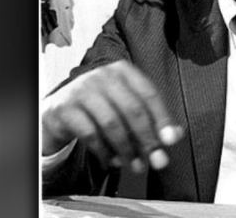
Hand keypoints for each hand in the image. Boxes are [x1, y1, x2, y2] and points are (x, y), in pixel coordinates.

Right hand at [41, 60, 182, 171]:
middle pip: (132, 109)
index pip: (148, 93)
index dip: (162, 118)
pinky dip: (105, 152)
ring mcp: (81, 89)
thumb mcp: (126, 108)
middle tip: (156, 161)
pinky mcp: (65, 108)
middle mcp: (102, 75)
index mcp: (122, 70)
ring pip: (112, 123)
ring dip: (127, 149)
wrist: (59, 111)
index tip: (170, 141)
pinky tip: (112, 162)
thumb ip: (151, 119)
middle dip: (146, 138)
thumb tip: (176, 136)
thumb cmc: (100, 109)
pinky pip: (90, 134)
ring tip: (135, 166)